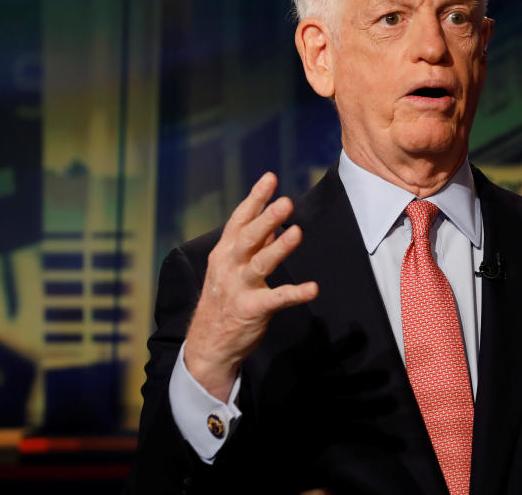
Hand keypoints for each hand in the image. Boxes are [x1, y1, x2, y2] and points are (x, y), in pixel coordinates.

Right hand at [185, 172, 318, 400]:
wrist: (209, 344)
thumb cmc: (224, 299)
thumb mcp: (232, 267)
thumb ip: (253, 245)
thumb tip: (272, 223)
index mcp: (224, 252)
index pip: (240, 220)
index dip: (255, 199)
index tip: (270, 178)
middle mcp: (228, 266)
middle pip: (248, 238)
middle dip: (266, 219)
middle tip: (286, 203)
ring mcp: (238, 288)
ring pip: (260, 264)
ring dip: (279, 248)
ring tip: (297, 233)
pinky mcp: (251, 310)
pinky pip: (276, 299)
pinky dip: (295, 293)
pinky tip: (313, 288)